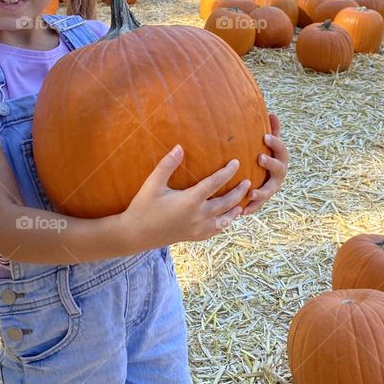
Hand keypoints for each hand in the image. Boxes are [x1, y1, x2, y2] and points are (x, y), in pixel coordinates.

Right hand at [119, 146, 251, 249]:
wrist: (135, 234)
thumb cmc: (142, 207)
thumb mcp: (152, 184)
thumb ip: (167, 165)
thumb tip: (179, 147)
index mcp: (189, 201)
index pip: (214, 183)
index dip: (227, 172)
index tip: (236, 162)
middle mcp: (197, 216)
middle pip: (225, 202)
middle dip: (239, 191)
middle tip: (248, 181)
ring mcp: (197, 228)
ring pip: (224, 219)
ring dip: (234, 210)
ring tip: (243, 202)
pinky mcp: (193, 236)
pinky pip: (215, 231)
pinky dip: (224, 224)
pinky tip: (227, 220)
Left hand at [242, 113, 287, 215]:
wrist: (259, 176)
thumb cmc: (261, 155)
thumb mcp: (267, 143)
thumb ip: (271, 130)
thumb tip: (273, 113)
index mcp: (280, 158)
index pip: (281, 150)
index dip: (275, 143)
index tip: (264, 137)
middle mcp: (278, 174)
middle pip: (279, 170)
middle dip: (270, 164)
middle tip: (259, 158)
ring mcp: (271, 188)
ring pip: (269, 191)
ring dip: (261, 192)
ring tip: (251, 193)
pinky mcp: (262, 200)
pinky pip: (258, 206)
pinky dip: (251, 208)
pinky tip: (242, 211)